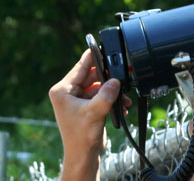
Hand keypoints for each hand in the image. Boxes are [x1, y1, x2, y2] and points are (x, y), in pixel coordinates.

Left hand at [49, 49, 131, 179]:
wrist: (84, 155)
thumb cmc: (81, 137)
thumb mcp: (95, 112)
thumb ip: (106, 94)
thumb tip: (115, 80)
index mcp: (62, 90)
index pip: (80, 67)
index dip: (93, 56)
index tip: (101, 45)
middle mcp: (68, 92)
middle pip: (92, 75)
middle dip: (109, 78)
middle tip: (123, 75)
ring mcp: (78, 99)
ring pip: (99, 86)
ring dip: (113, 91)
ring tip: (125, 98)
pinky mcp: (87, 106)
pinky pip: (102, 95)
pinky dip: (112, 99)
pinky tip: (122, 105)